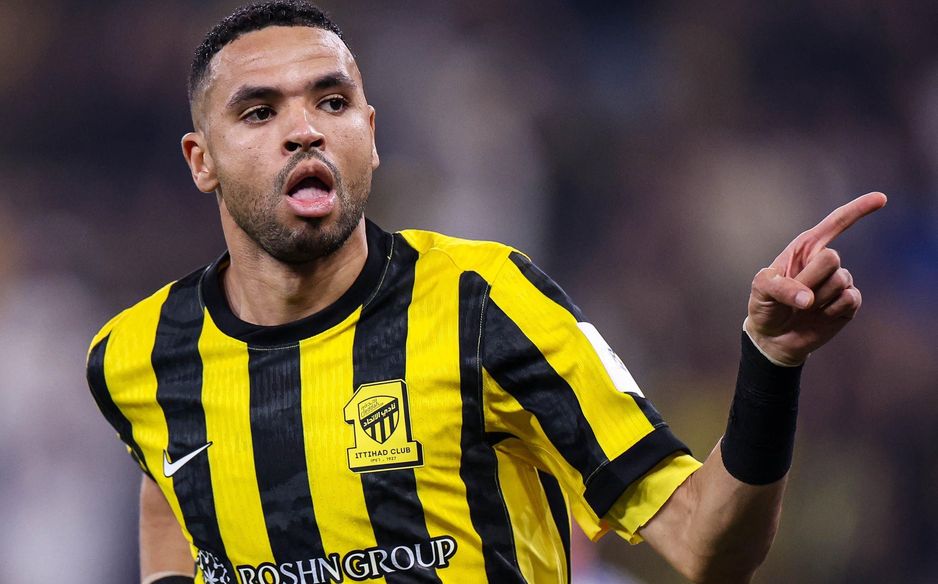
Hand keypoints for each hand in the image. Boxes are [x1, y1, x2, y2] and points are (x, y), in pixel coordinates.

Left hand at [746, 192, 886, 364]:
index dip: (858, 210)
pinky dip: (830, 310)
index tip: (882, 198)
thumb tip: (810, 299)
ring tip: (805, 306)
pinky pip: (849, 299)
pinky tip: (819, 315)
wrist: (773, 337)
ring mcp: (839, 282)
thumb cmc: (765, 305)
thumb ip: (780, 287)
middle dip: (810, 278)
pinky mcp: (848, 303)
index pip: (835, 224)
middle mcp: (825, 262)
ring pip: (840, 280)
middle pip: (832, 258)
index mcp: (805, 249)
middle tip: (795, 294)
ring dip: (818, 298)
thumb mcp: (760, 290)